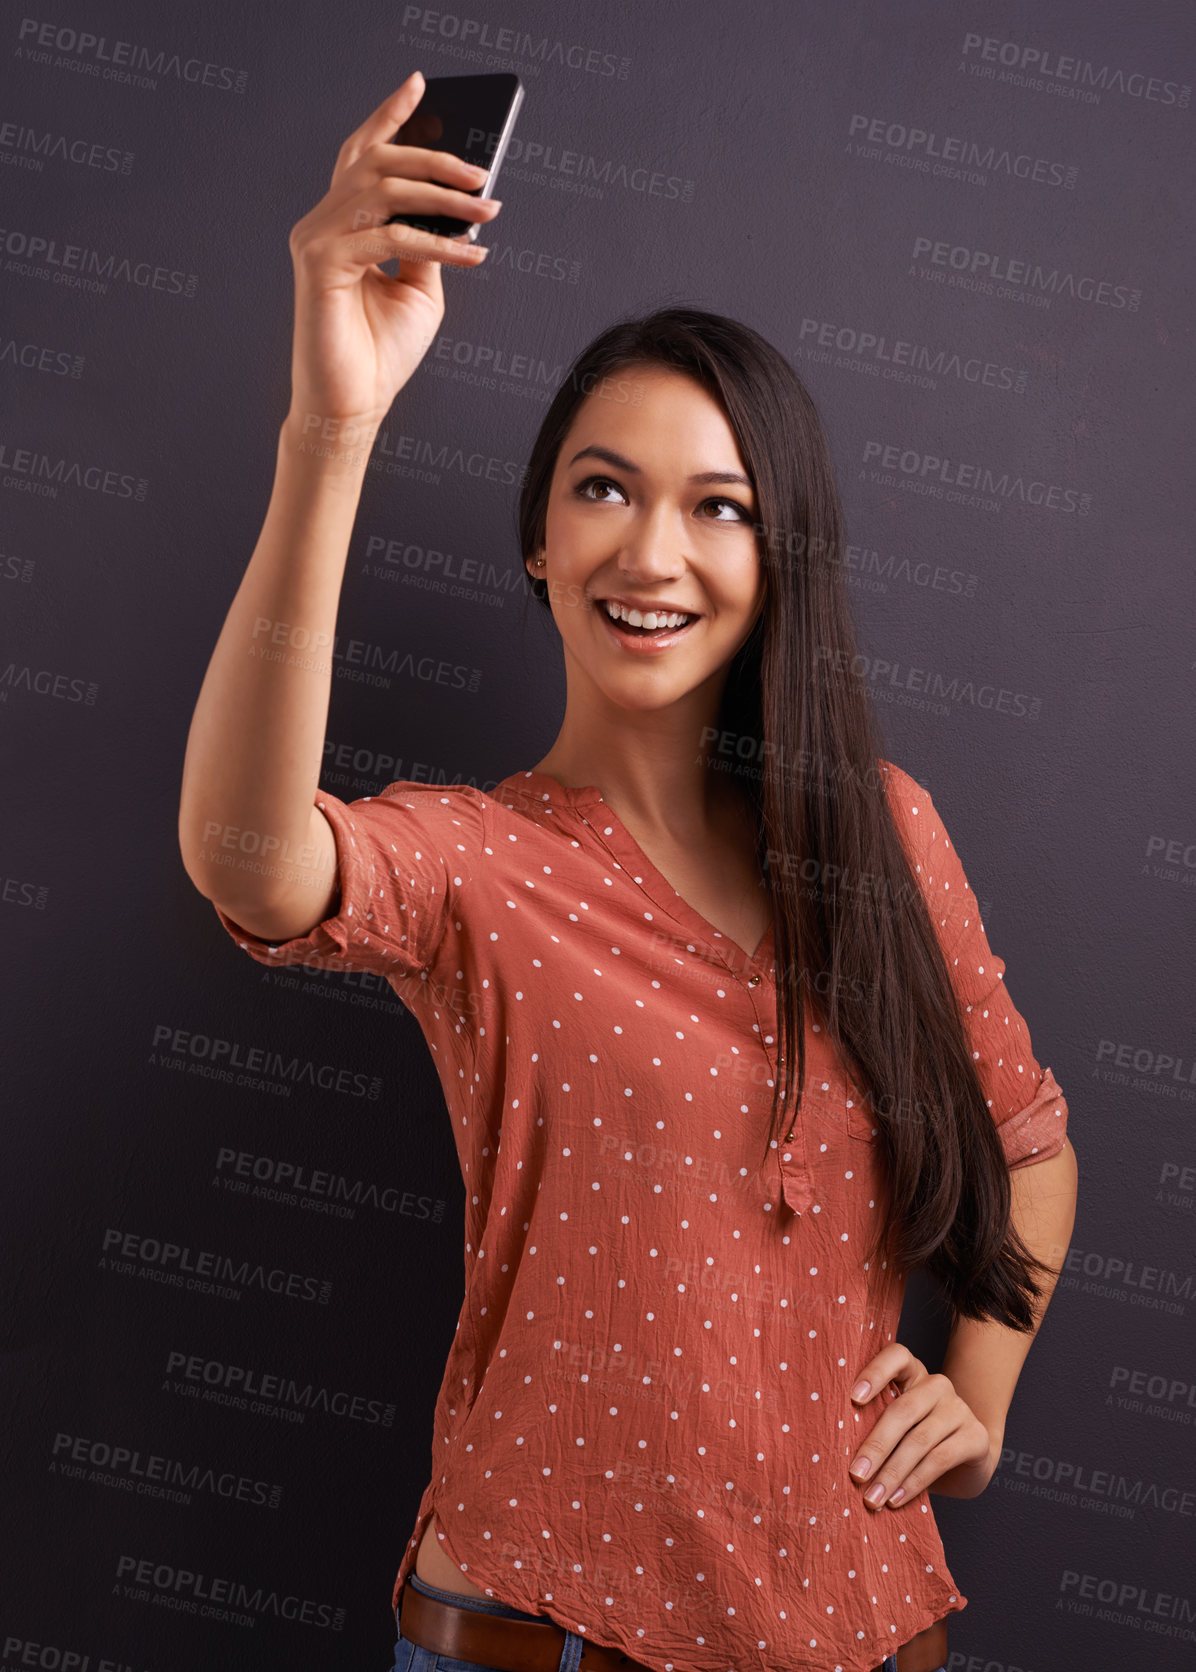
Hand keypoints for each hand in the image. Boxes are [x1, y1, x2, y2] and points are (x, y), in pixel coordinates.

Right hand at [285, 70, 502, 436]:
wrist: (353, 406)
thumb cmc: (381, 353)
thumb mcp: (419, 288)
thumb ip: (430, 241)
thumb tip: (456, 205)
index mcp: (342, 221)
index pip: (363, 154)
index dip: (390, 115)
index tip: (422, 85)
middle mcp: (323, 222)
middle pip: (379, 162)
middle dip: (435, 159)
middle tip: (482, 171)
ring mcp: (316, 238)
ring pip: (385, 191)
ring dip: (444, 199)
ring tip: (487, 208)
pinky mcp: (320, 263)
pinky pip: (388, 237)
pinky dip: (436, 244)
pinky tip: (472, 255)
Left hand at [847, 1343, 997, 1508]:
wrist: (967, 1461)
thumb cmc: (916, 1441)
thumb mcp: (896, 1428)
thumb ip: (874, 1426)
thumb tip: (835, 1452)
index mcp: (912, 1373)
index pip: (896, 1356)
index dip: (875, 1373)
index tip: (853, 1398)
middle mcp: (937, 1385)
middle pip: (903, 1409)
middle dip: (876, 1445)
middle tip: (856, 1474)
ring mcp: (959, 1408)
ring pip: (920, 1439)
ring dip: (892, 1472)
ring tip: (873, 1497)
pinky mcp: (976, 1436)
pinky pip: (940, 1459)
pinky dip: (914, 1482)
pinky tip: (897, 1498)